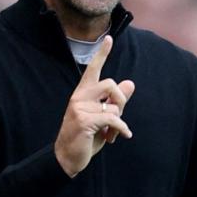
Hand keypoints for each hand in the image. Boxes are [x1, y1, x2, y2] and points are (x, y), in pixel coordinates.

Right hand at [54, 36, 134, 176]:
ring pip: (113, 106)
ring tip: (112, 133)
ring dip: (118, 122)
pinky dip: (121, 129)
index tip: (109, 38)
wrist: (67, 158)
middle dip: (120, 101)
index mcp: (83, 93)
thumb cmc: (85, 137)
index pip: (93, 69)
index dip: (102, 54)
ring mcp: (80, 108)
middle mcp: (79, 97)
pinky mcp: (84, 121)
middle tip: (118, 117)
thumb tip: (130, 83)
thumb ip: (115, 101)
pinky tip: (122, 137)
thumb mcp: (103, 117)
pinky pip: (113, 120)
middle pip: (110, 84)